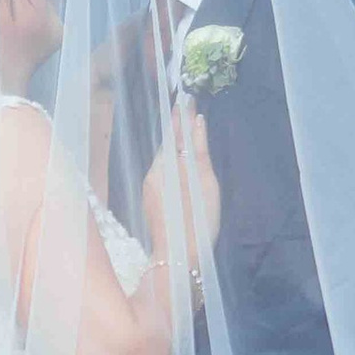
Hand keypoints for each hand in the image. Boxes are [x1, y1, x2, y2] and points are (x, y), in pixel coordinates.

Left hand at [138, 97, 222, 286]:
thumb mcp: (205, 182)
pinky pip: (163, 174)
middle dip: (177, 129)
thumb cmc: (196, 219)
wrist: (179, 257)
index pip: (174, 133)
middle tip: (186, 108)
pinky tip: (181, 164)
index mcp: (164, 165)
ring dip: (176, 146)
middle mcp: (153, 173)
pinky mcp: (152, 202)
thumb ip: (199, 150)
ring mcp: (150, 189)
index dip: (180, 116)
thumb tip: (196, 121)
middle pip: (168, 146)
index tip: (187, 97)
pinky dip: (173, 163)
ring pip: (165, 161)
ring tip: (186, 131)